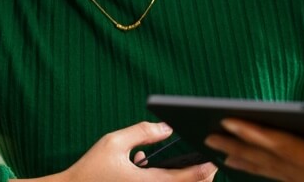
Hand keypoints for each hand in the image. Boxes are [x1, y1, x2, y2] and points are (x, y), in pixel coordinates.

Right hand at [27, 122, 216, 181]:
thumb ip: (142, 132)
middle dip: (203, 175)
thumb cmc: (90, 170)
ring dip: (186, 180)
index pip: (195, 177)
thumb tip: (167, 126)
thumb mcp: (114, 143)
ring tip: (187, 166)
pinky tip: (151, 168)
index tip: (213, 154)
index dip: (209, 164)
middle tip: (205, 160)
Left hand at [205, 119, 303, 180]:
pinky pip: (284, 179)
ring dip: (245, 160)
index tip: (229, 120)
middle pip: (271, 161)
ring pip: (273, 173)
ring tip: (218, 150)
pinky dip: (263, 171)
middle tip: (207, 135)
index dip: (256, 133)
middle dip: (238, 146)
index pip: (286, 147)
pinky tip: (250, 165)